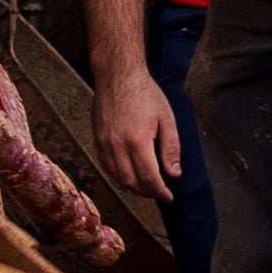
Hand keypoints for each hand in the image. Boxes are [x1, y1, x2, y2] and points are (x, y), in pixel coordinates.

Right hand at [97, 54, 182, 201]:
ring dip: (133, 187)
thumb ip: (171, 148)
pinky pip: (107, 167)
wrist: (117, 76)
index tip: (168, 196)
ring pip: (118, 178)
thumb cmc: (144, 93)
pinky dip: (119, 176)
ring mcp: (104, 145)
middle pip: (132, 182)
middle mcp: (118, 147)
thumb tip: (174, 173)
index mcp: (138, 141)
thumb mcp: (166, 118)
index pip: (149, 178)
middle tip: (159, 191)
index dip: (160, 192)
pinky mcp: (97, 141)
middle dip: (147, 192)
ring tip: (146, 186)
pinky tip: (130, 174)